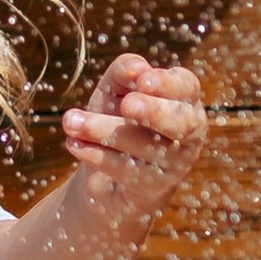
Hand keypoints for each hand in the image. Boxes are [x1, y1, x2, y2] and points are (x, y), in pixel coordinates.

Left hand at [61, 55, 206, 207]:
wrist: (105, 178)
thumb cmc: (116, 120)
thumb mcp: (114, 90)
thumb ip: (124, 72)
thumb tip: (136, 69)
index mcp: (183, 100)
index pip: (186, 86)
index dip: (167, 84)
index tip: (143, 81)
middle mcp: (188, 132)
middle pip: (181, 121)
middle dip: (154, 112)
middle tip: (128, 105)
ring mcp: (176, 164)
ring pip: (147, 146)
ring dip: (105, 131)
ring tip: (72, 121)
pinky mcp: (156, 190)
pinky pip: (128, 171)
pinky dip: (98, 156)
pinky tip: (75, 144)